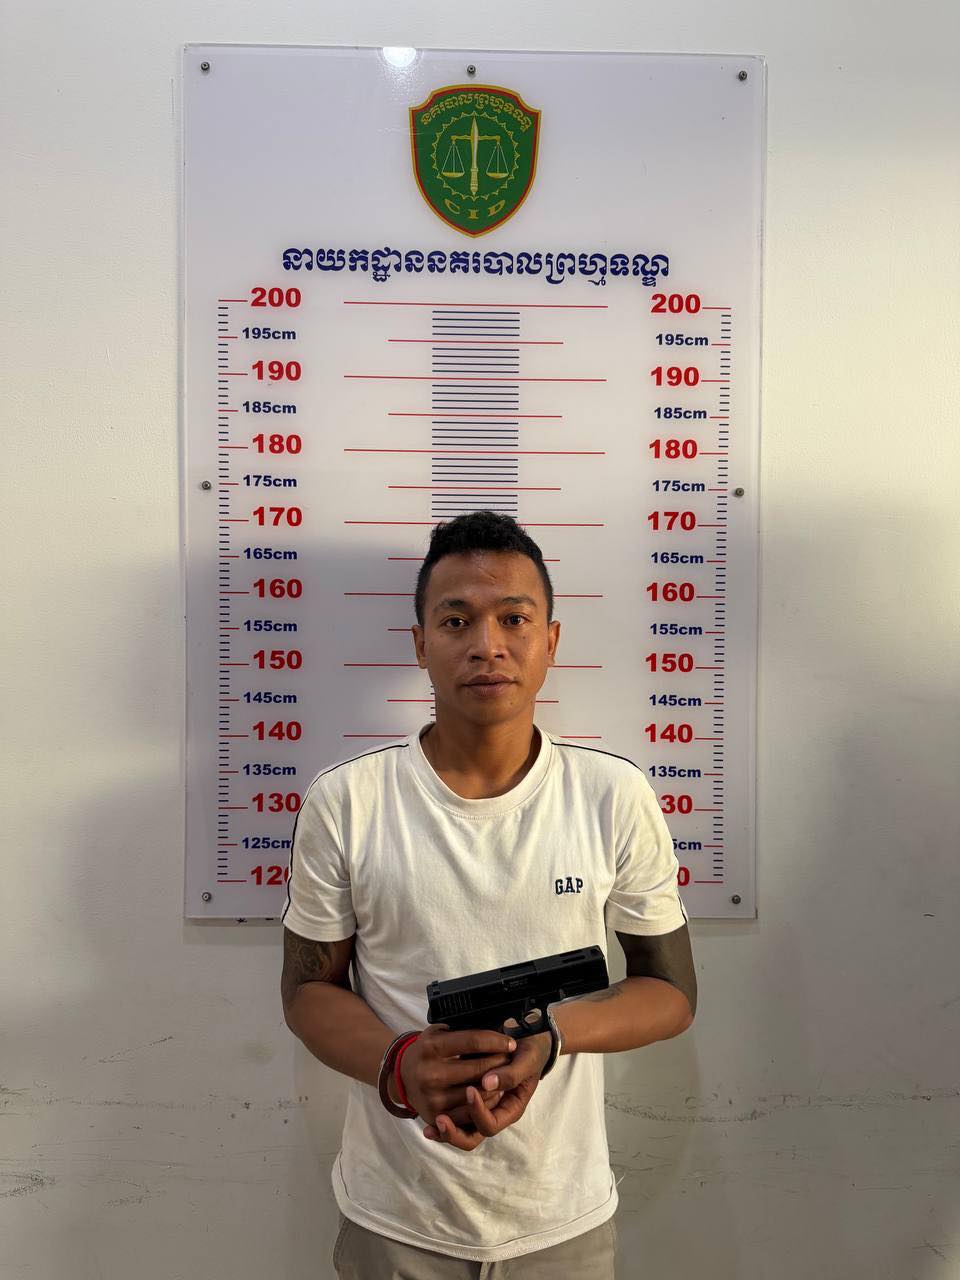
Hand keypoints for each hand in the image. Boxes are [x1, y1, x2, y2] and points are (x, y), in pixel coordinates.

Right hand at [397, 1024, 516, 1128]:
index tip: (510, 1042)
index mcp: (431, 1047)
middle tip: (511, 1057)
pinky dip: (486, 1102)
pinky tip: (494, 1092)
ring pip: (478, 1092)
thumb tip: (492, 1024)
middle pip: (479, 1068)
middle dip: (500, 1061)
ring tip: (505, 1074)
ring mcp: (433, 1097)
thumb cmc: (427, 1051)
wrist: (402, 1077)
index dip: (496, 1041)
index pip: (473, 1042)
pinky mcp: (435, 1116)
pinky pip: (470, 1112)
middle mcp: (430, 1073)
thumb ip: (459, 1030)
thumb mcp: (437, 1033)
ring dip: (497, 1083)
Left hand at [423, 1030, 552, 1152]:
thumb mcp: (528, 1059)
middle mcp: (493, 1111)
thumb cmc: (529, 1050)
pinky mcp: (465, 1096)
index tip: (470, 1090)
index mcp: (510, 1108)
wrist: (525, 1037)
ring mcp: (479, 1106)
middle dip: (455, 1128)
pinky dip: (440, 1125)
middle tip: (442, 1117)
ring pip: (460, 1132)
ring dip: (447, 1129)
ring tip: (434, 1121)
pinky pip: (451, 1119)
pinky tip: (427, 1128)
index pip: (490, 1125)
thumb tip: (487, 1083)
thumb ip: (511, 1074)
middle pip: (471, 1136)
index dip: (478, 1112)